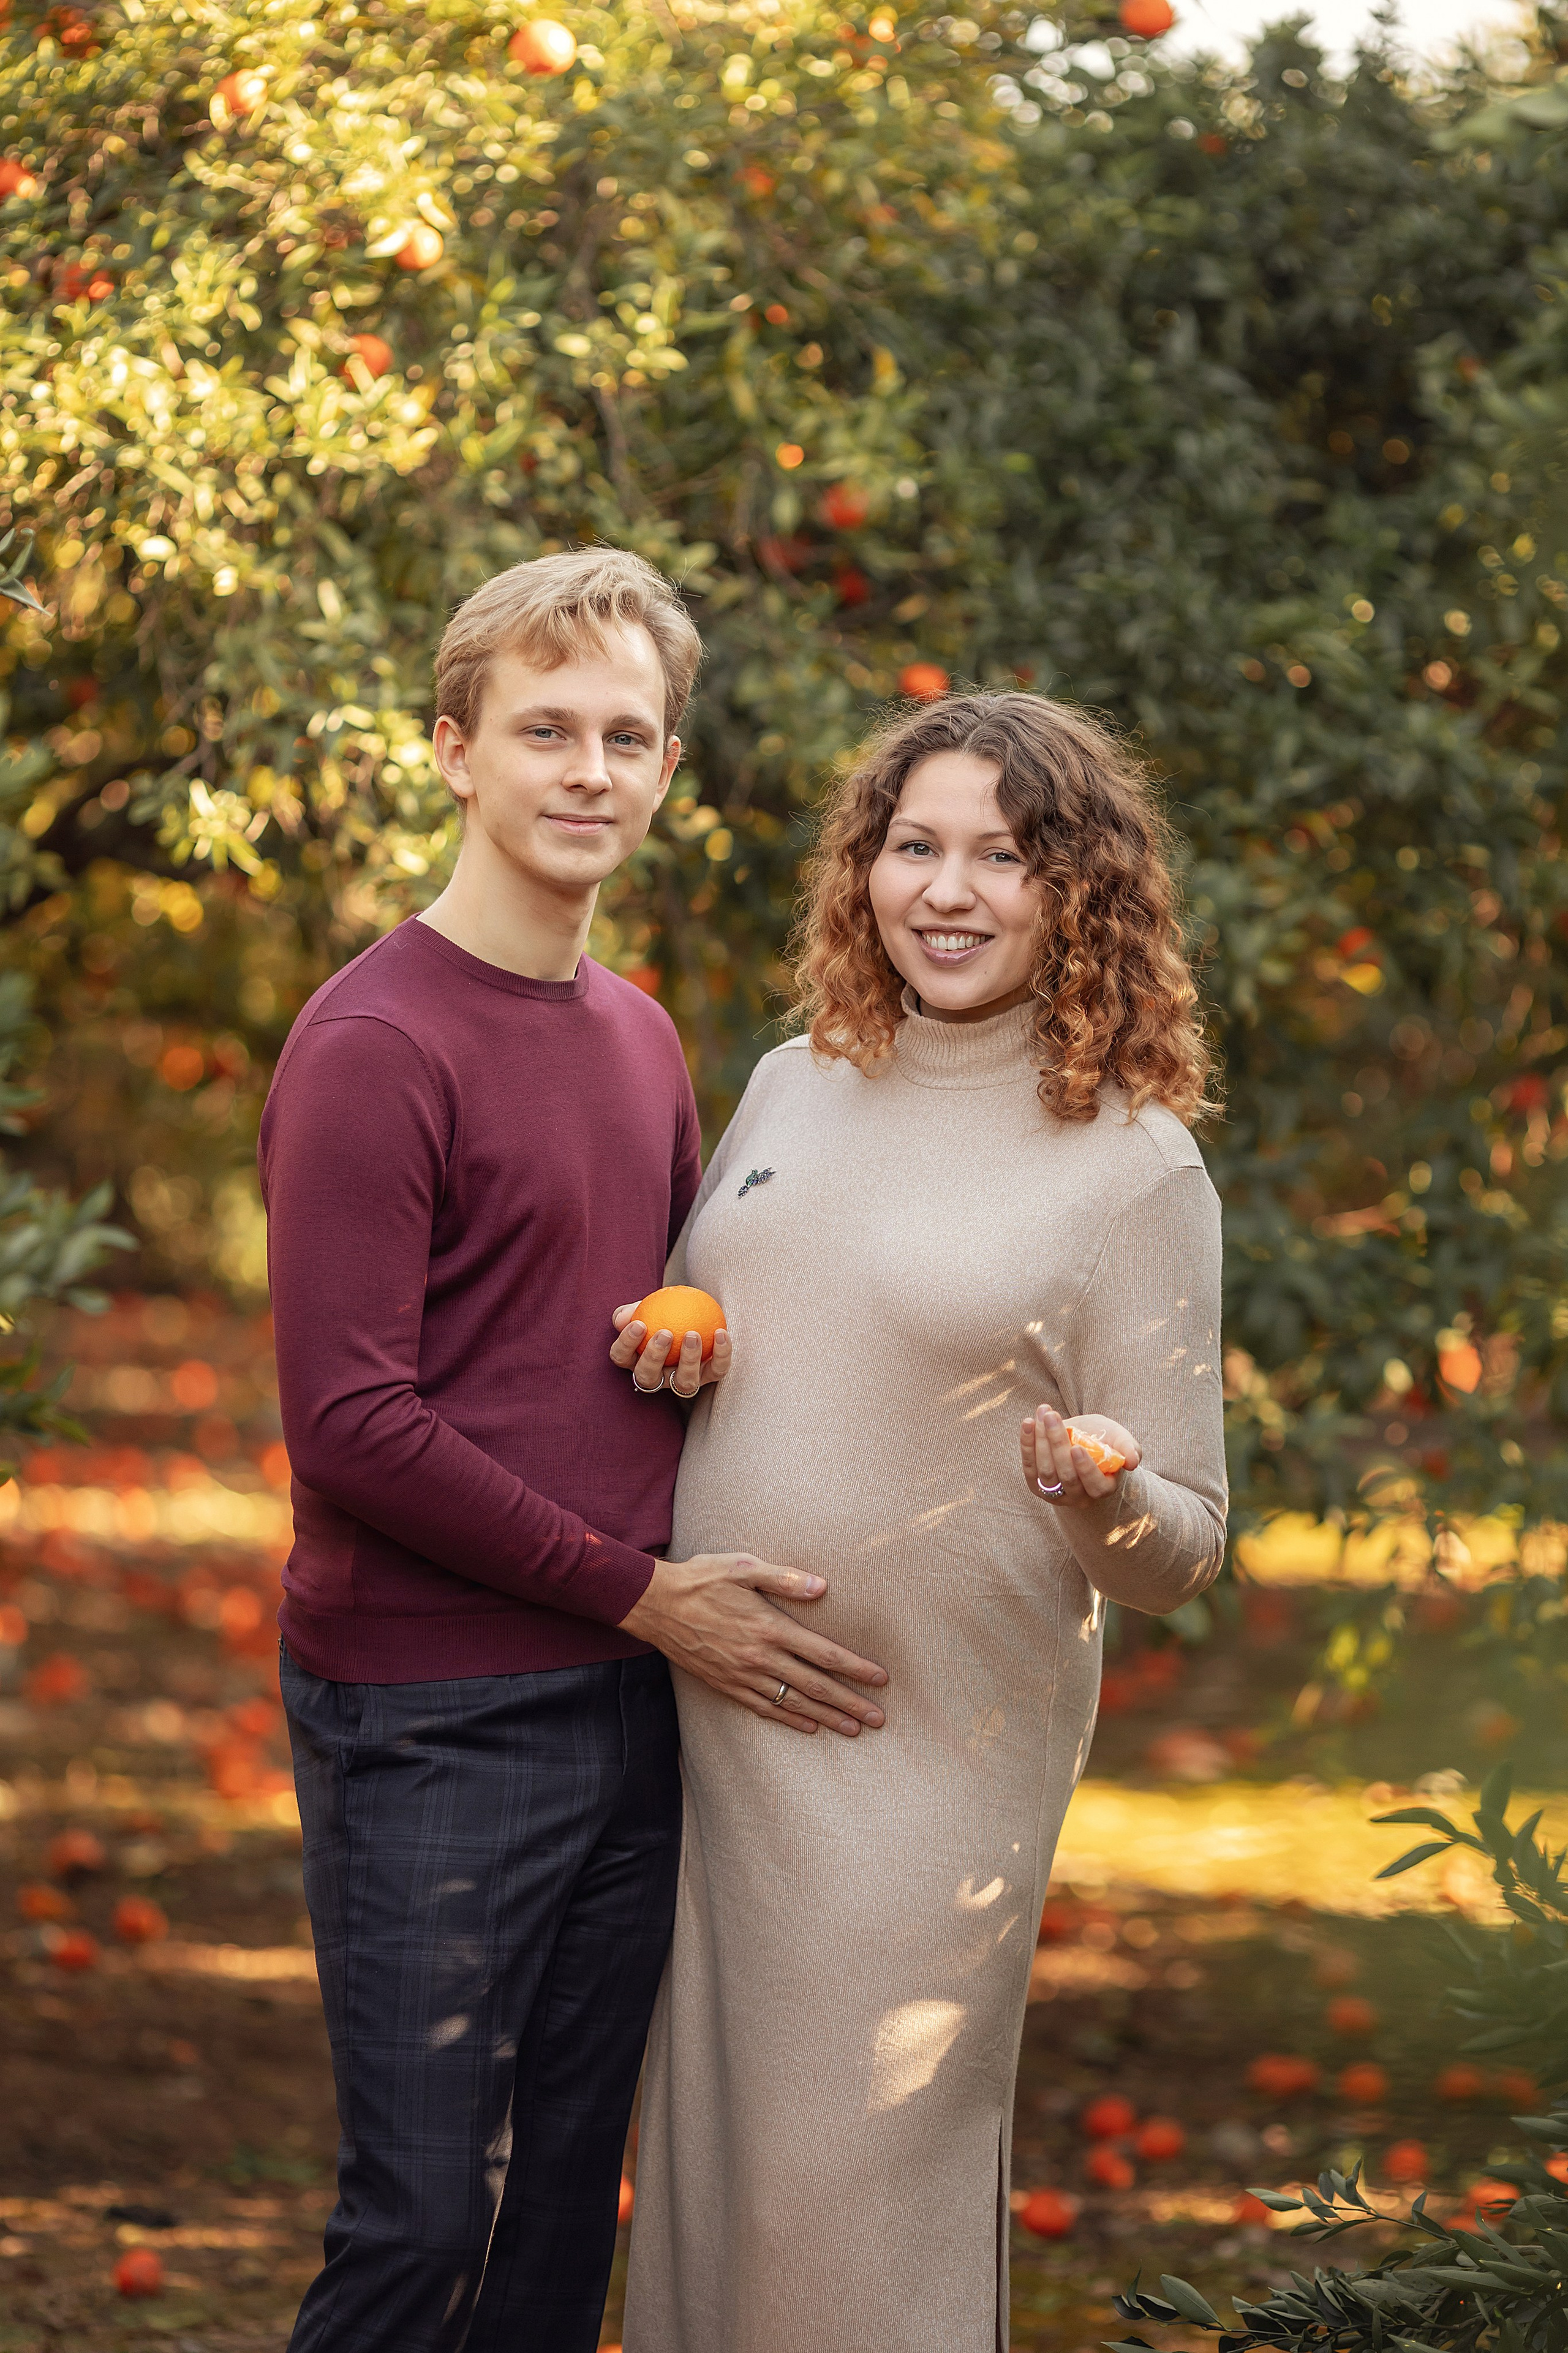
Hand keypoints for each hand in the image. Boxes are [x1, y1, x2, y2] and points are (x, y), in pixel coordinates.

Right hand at [610, 1302, 731, 1401]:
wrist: (692, 1314)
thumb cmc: (662, 1312)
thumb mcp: (645, 1307)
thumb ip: (632, 1311)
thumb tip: (623, 1318)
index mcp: (635, 1359)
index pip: (621, 1357)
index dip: (626, 1344)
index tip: (639, 1324)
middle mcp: (657, 1376)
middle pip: (648, 1377)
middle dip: (654, 1357)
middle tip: (665, 1333)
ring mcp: (683, 1380)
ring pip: (684, 1383)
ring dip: (688, 1360)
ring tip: (692, 1334)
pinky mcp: (709, 1376)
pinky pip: (717, 1370)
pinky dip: (721, 1353)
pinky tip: (721, 1332)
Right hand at [620, 1553, 888, 1737]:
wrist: (655, 1605)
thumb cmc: (702, 1579)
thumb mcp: (744, 1567)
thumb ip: (785, 1578)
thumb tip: (823, 1587)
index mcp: (769, 1627)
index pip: (823, 1654)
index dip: (855, 1668)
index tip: (880, 1679)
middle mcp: (759, 1657)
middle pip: (815, 1686)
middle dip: (850, 1703)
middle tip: (879, 1719)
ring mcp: (742, 1675)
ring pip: (792, 1703)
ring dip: (826, 1717)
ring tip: (853, 1729)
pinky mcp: (725, 1685)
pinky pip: (763, 1708)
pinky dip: (788, 1720)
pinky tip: (808, 1727)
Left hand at [1021, 1406, 1140, 1509]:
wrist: (1083, 1442)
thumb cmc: (1106, 1442)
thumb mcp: (1120, 1439)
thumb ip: (1128, 1448)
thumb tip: (1133, 1461)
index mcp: (1103, 1488)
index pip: (1095, 1486)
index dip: (1086, 1469)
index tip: (1077, 1447)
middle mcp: (1079, 1496)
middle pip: (1066, 1476)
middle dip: (1057, 1443)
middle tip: (1052, 1416)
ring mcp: (1056, 1494)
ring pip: (1045, 1471)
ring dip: (1040, 1440)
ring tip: (1042, 1413)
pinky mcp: (1036, 1485)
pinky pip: (1029, 1467)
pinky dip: (1026, 1444)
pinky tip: (1028, 1423)